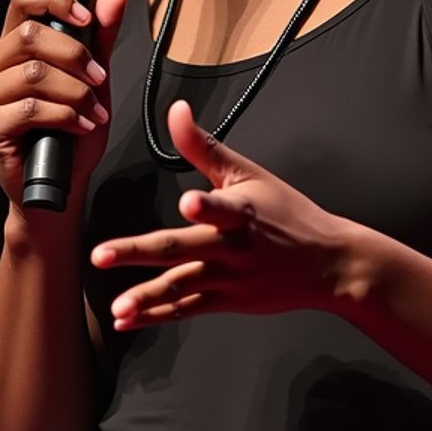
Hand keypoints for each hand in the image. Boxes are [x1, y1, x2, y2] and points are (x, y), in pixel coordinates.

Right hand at [0, 0, 126, 207]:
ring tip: (92, 110)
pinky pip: (30, 108)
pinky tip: (80, 126)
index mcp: (8, 49)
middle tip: (98, 79)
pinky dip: (66, 116)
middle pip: (29, 35)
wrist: (60, 187)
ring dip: (75, 92)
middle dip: (74, 55)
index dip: (54, 0)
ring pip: (34, 73)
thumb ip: (100, 37)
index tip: (86, 17)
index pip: (21, 2)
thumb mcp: (93, 80)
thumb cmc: (71, 134)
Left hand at [90, 100, 352, 328]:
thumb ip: (204, 147)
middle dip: (139, 252)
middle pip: (181, 250)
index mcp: (242, 211)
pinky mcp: (228, 300)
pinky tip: (127, 319)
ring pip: (182, 287)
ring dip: (146, 298)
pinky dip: (157, 315)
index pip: (224, 207)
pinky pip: (187, 310)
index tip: (189, 203)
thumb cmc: (289, 214)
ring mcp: (230, 278)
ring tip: (117, 307)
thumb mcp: (249, 174)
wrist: (329, 264)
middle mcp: (233, 247)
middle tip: (102, 255)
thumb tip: (176, 111)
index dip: (207, 206)